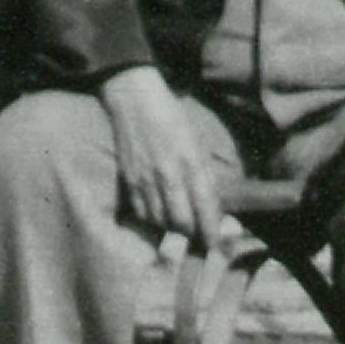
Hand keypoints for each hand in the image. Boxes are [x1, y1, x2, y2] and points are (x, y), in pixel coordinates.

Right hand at [100, 66, 222, 244]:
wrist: (135, 99)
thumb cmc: (172, 118)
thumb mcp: (197, 143)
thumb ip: (205, 176)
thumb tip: (214, 209)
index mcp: (191, 161)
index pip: (205, 208)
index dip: (212, 233)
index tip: (216, 244)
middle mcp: (168, 173)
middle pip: (182, 223)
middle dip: (192, 234)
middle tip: (197, 233)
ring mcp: (145, 178)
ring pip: (160, 222)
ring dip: (171, 227)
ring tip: (177, 220)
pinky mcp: (128, 179)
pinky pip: (141, 213)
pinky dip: (151, 219)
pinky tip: (158, 211)